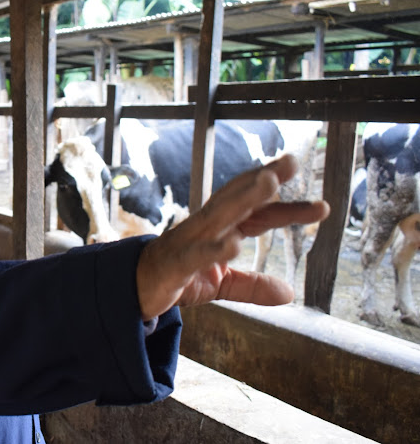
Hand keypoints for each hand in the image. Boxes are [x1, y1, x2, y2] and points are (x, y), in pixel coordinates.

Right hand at [135, 154, 329, 320]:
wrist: (133, 291)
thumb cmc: (176, 279)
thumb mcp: (219, 284)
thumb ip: (251, 285)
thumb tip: (288, 292)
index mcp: (219, 231)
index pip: (257, 215)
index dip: (286, 208)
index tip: (320, 206)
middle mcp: (205, 228)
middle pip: (237, 200)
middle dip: (264, 181)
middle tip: (291, 162)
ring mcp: (188, 242)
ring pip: (218, 215)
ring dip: (243, 198)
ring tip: (268, 184)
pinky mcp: (174, 264)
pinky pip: (194, 255)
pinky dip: (213, 249)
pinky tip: (233, 245)